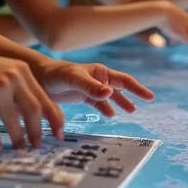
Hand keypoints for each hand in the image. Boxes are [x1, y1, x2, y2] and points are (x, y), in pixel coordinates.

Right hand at [0, 49, 61, 150]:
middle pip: (33, 111)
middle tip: (39, 146)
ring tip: (21, 150)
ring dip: (18, 139)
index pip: (44, 98)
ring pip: (13, 121)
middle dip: (38, 132)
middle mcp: (12, 78)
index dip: (54, 118)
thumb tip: (36, 117)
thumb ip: (20, 88)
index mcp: (22, 70)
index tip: (60, 133)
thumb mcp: (3, 72)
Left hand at [35, 61, 154, 121]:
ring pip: (110, 96)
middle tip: (148, 100)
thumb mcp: (74, 80)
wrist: (38, 78)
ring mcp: (90, 87)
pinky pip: (98, 103)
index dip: (137, 88)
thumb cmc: (56, 75)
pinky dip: (105, 108)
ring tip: (131, 111)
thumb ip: (91, 87)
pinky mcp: (82, 96)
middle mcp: (97, 78)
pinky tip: (110, 115)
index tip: (150, 96)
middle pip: (120, 86)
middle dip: (133, 93)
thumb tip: (111, 93)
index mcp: (99, 72)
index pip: (123, 79)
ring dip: (120, 102)